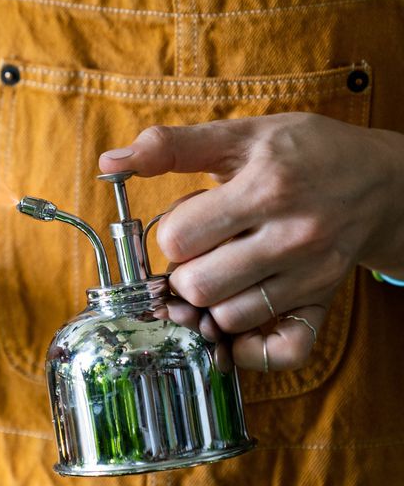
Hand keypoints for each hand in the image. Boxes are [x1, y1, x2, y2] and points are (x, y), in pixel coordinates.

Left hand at [99, 113, 403, 371]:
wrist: (382, 180)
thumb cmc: (303, 152)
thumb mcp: (240, 134)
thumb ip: (171, 146)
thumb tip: (109, 161)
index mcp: (266, 188)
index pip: (179, 237)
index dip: (170, 230)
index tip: (189, 219)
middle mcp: (293, 237)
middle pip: (198, 286)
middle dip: (183, 272)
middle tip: (200, 253)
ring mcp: (311, 276)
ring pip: (228, 319)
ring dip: (210, 303)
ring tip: (220, 275)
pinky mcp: (323, 303)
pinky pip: (283, 351)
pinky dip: (250, 348)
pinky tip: (238, 322)